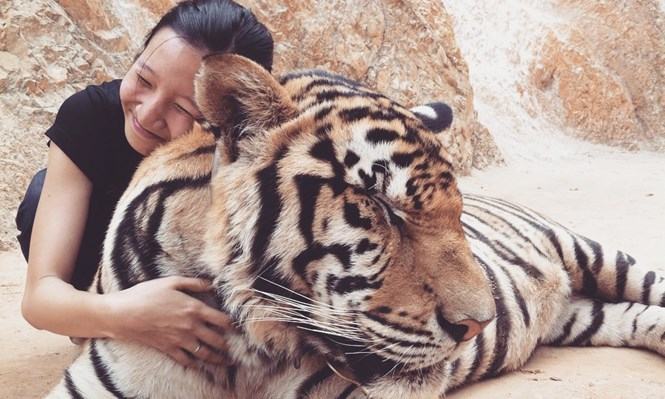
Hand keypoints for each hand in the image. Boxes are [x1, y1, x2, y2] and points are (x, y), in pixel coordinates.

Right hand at [103, 276, 232, 366]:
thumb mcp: (171, 282)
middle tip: (234, 348)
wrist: (123, 314)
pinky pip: (186, 360)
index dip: (233, 325)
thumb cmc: (145, 294)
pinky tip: (200, 365)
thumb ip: (194, 283)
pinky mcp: (168, 349)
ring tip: (225, 361)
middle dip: (227, 345)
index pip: (221, 320)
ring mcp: (180, 340)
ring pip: (204, 353)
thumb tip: (211, 284)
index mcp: (194, 309)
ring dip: (217, 358)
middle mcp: (190, 327)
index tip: (238, 328)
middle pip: (216, 340)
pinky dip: (195, 364)